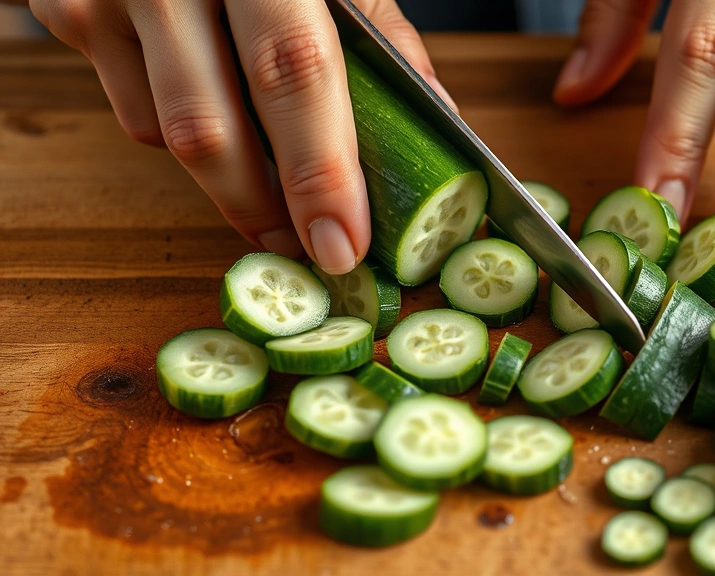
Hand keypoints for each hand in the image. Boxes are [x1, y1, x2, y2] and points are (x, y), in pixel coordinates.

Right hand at [30, 0, 453, 273]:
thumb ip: (382, 38)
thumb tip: (435, 126)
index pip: (292, 72)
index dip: (319, 171)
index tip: (341, 244)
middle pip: (209, 128)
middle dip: (264, 210)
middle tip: (307, 250)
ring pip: (166, 132)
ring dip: (228, 176)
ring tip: (272, 182)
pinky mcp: (68, 12)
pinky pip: (133, 109)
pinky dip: (182, 127)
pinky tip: (216, 105)